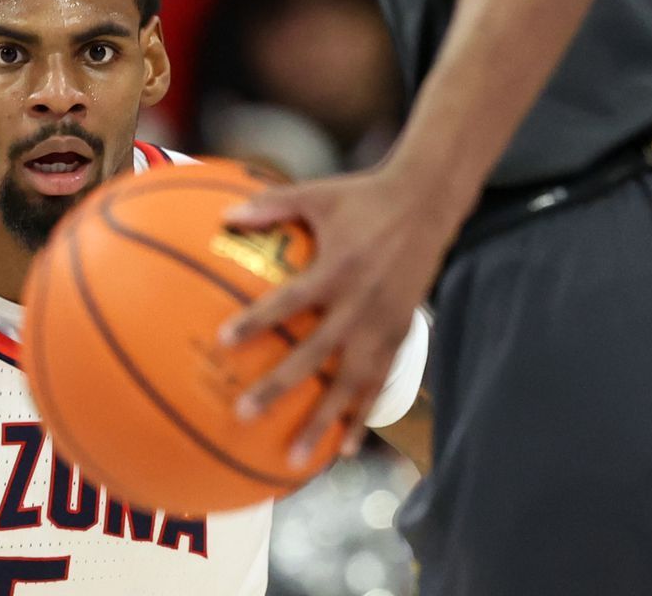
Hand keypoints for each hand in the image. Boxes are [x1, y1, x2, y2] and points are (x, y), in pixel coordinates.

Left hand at [218, 163, 465, 467]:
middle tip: (244, 414)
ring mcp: (383, 324)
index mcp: (336, 269)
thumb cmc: (363, 197)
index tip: (223, 341)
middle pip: (315, 355)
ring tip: (296, 457)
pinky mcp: (401, 334)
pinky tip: (346, 446)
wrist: (428, 203)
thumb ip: (270, 205)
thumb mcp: (316, 194)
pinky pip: (380, 383)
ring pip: (351, 383)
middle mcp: (360, 304)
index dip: (257, 321)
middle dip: (279, 387)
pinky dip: (363, 415)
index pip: (290, 301)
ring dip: (323, 421)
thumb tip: (223, 217)